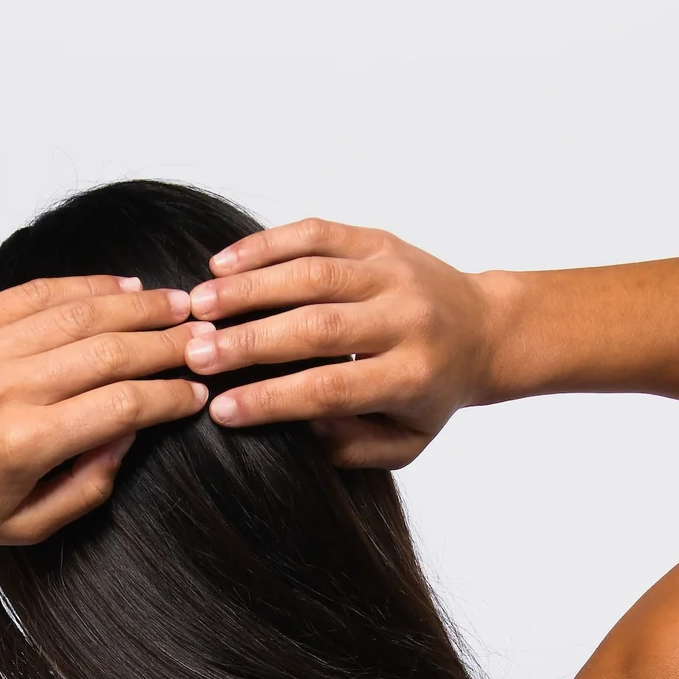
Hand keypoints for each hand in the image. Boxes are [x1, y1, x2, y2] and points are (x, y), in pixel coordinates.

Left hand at [0, 276, 207, 550]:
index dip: (170, 396)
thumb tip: (134, 429)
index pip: (123, 405)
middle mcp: (5, 388)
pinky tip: (121, 289)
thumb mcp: (30, 524)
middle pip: (110, 350)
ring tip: (176, 306)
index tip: (199, 393)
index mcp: (25, 443)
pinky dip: (85, 288)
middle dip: (167, 343)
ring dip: (136, 306)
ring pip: (79, 312)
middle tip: (204, 338)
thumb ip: (92, 483)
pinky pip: (37, 294)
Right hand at [182, 220, 499, 468]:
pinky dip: (267, 244)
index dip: (271, 399)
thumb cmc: (432, 394)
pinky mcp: (378, 239)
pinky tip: (223, 262)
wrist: (484, 330)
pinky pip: (317, 232)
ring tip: (198, 305)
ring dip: (248, 287)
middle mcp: (404, 318)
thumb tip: (298, 427)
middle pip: (315, 327)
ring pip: (311, 273)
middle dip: (249, 341)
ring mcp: (392, 271)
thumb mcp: (405, 442)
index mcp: (410, 375)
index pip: (330, 389)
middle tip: (194, 353)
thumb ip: (353, 446)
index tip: (220, 410)